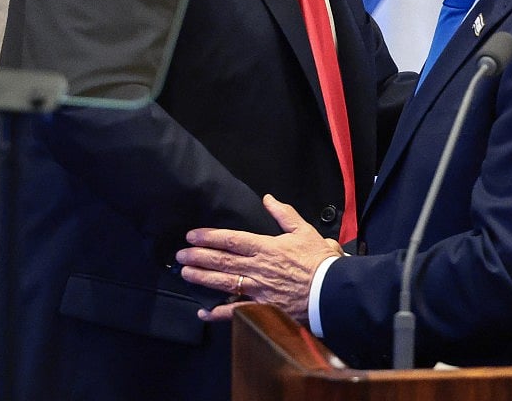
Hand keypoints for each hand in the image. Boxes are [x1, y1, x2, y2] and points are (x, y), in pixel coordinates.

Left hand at [176, 194, 343, 323]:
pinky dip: (218, 312)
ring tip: (185, 274)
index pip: (231, 240)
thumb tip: (268, 198)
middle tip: (180, 256)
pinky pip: (236, 311)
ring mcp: (257, 290)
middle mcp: (257, 268)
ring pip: (224, 283)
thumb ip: (284, 214)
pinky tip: (203, 311)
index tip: (192, 235)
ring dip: (202, 279)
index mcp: (265, 247)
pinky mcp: (262, 308)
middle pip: (221, 261)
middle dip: (198, 257)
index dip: (209, 237)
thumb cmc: (319, 261)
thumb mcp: (304, 231)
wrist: (331, 292)